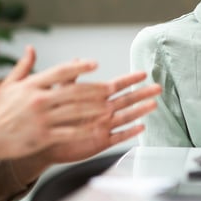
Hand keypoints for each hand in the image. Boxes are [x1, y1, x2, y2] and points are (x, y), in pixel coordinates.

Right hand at [0, 46, 116, 160]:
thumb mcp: (9, 85)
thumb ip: (24, 66)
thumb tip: (31, 48)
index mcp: (31, 85)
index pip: (60, 71)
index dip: (79, 66)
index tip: (95, 64)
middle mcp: (37, 100)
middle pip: (73, 91)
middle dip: (96, 89)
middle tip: (114, 87)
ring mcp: (41, 119)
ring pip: (75, 111)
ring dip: (96, 108)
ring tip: (112, 106)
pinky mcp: (42, 136)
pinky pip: (70, 132)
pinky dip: (86, 130)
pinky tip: (99, 128)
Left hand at [32, 71, 160, 165]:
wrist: (43, 140)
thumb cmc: (50, 116)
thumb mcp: (58, 93)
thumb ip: (69, 78)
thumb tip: (77, 59)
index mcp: (94, 97)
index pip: (116, 86)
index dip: (130, 79)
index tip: (143, 73)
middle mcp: (102, 111)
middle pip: (126, 100)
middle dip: (142, 93)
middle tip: (158, 87)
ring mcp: (103, 126)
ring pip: (126, 117)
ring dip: (140, 111)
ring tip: (153, 104)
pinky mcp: (100, 142)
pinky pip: (118, 136)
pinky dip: (129, 132)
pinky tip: (140, 127)